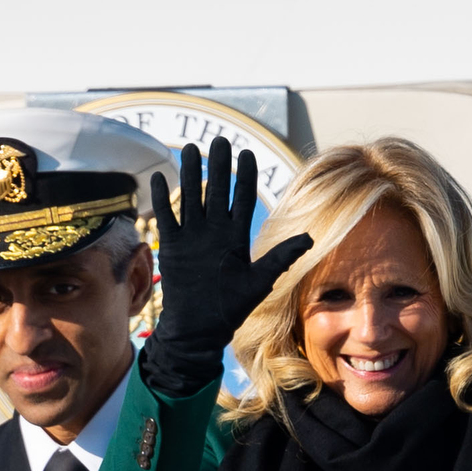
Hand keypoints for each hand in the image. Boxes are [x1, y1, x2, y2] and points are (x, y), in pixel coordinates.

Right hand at [139, 138, 312, 396]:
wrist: (199, 329)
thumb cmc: (232, 309)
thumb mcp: (260, 281)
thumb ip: (281, 257)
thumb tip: (310, 238)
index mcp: (236, 237)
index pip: (242, 199)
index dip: (245, 177)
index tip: (247, 154)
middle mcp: (214, 232)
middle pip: (216, 191)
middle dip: (218, 167)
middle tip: (219, 141)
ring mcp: (192, 237)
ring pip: (191, 197)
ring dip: (190, 175)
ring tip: (190, 149)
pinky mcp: (172, 245)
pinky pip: (167, 216)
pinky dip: (163, 198)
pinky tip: (161, 176)